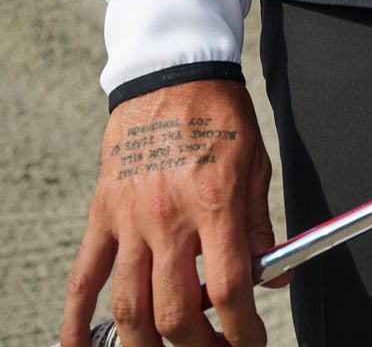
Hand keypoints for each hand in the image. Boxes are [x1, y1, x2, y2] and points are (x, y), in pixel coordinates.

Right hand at [61, 79, 287, 346]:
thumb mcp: (256, 164)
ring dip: (146, 345)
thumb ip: (260, 226)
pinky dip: (77, 323)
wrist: (172, 72)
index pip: (229, 288)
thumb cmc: (219, 114)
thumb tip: (274, 278)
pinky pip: (85, 278)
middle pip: (176, 313)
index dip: (243, 330)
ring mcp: (131, 219)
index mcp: (215, 203)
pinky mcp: (104, 214)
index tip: (251, 343)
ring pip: (130, 308)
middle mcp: (169, 217)